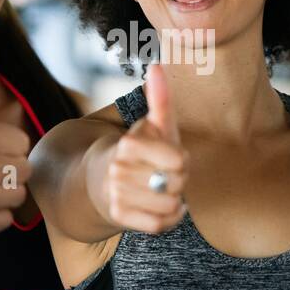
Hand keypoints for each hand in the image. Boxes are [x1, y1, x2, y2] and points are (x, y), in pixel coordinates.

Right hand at [95, 64, 187, 233]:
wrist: (107, 179)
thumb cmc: (142, 150)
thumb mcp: (155, 125)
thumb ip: (160, 97)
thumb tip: (157, 64)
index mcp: (129, 144)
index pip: (179, 161)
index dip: (182, 160)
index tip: (170, 157)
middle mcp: (118, 170)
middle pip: (177, 184)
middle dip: (178, 181)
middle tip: (164, 175)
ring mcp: (116, 194)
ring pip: (169, 206)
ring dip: (174, 201)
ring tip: (162, 190)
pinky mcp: (117, 216)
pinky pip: (158, 225)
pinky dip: (167, 219)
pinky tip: (160, 206)